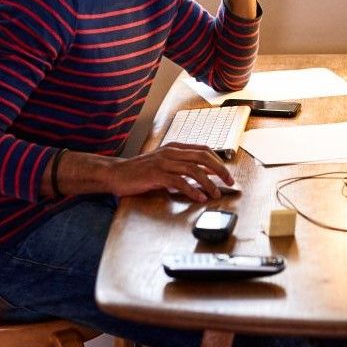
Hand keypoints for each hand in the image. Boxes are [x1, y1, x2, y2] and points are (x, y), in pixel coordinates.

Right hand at [112, 143, 233, 202]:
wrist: (117, 173)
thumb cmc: (141, 171)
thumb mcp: (165, 164)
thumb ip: (182, 166)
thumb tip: (205, 174)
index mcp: (175, 148)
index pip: (204, 149)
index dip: (218, 161)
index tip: (227, 174)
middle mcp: (171, 152)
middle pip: (203, 157)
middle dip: (219, 170)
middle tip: (229, 182)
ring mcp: (163, 162)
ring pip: (193, 169)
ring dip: (208, 183)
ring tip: (215, 194)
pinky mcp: (156, 174)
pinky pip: (178, 181)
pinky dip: (192, 190)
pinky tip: (198, 198)